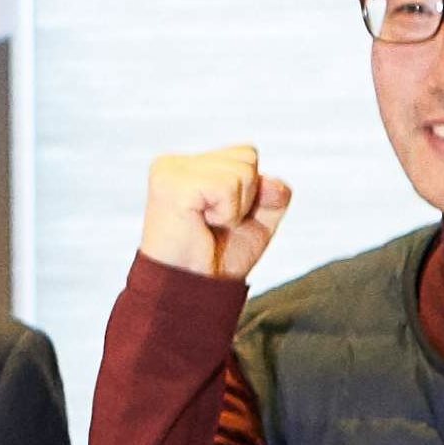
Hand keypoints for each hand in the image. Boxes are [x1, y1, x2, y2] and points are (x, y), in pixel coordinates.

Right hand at [136, 146, 292, 282]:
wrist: (190, 290)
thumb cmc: (215, 259)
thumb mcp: (257, 222)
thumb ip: (273, 194)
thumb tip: (270, 181)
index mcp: (188, 166)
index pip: (246, 154)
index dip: (249, 192)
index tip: (219, 218)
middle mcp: (175, 163)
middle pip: (247, 155)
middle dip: (245, 198)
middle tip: (213, 224)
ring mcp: (170, 171)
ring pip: (242, 169)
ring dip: (235, 208)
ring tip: (206, 225)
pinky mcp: (172, 185)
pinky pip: (228, 185)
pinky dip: (226, 212)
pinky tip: (201, 224)